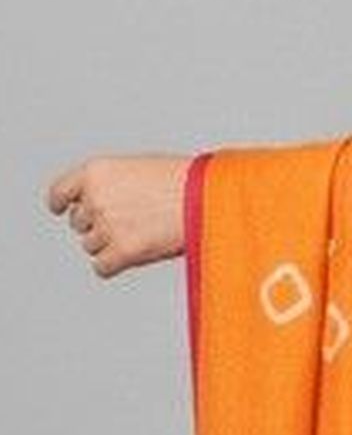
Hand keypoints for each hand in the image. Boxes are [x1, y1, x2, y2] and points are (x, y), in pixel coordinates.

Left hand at [44, 154, 191, 278]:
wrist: (210, 196)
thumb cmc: (183, 180)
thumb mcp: (139, 167)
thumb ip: (111, 184)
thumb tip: (94, 207)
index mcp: (96, 171)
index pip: (60, 192)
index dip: (62, 202)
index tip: (63, 208)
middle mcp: (95, 198)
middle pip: (79, 223)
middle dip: (99, 223)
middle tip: (132, 218)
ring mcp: (107, 225)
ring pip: (91, 245)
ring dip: (112, 243)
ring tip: (145, 229)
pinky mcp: (122, 251)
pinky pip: (102, 266)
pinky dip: (116, 263)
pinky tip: (138, 251)